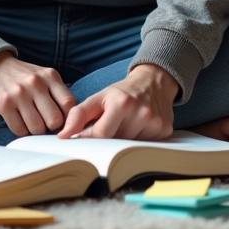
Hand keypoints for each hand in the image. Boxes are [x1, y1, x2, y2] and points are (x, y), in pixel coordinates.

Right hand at [0, 52, 75, 136]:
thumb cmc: (24, 76)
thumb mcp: (44, 76)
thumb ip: (58, 94)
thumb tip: (70, 121)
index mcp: (50, 76)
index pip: (69, 104)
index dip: (68, 118)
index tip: (63, 121)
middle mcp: (35, 84)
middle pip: (54, 120)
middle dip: (51, 127)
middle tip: (46, 123)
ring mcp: (19, 94)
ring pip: (37, 128)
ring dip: (35, 130)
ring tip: (32, 121)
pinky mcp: (4, 104)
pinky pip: (19, 129)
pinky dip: (22, 131)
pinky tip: (20, 121)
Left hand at [56, 64, 178, 140]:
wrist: (154, 81)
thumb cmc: (122, 92)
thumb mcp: (98, 98)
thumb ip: (78, 115)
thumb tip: (62, 136)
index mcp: (122, 103)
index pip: (100, 134)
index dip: (91, 138)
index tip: (88, 135)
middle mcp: (141, 113)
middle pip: (115, 142)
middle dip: (108, 139)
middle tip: (109, 127)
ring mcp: (155, 123)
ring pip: (130, 146)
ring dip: (123, 140)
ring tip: (125, 125)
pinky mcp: (165, 130)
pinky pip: (145, 146)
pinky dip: (138, 141)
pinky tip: (138, 128)